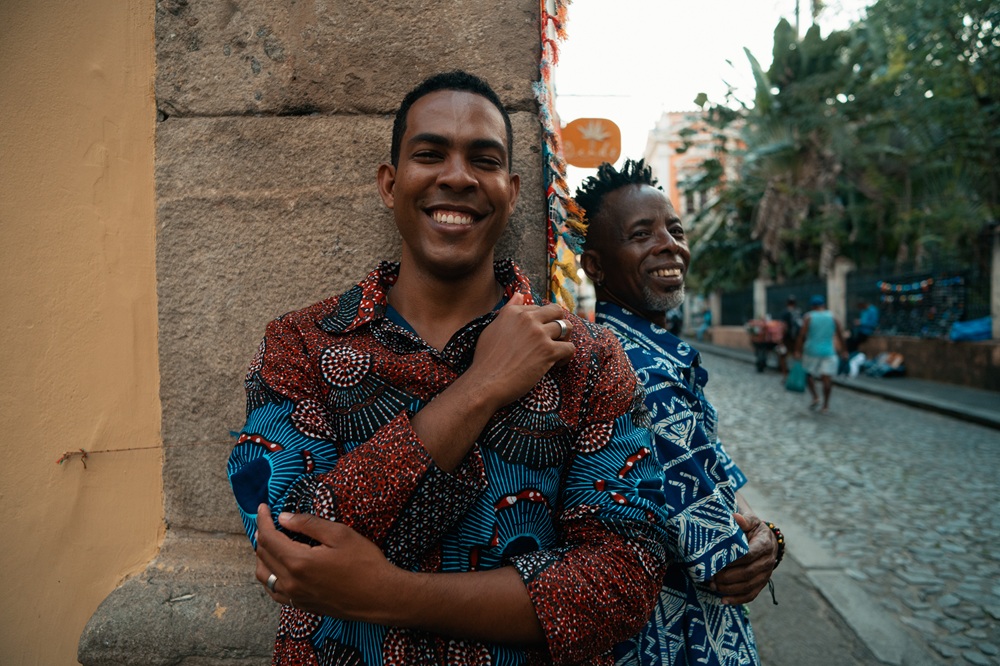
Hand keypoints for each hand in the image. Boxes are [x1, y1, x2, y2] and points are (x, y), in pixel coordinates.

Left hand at [255, 505, 401, 621]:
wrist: (380, 597)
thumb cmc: (365, 563)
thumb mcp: (340, 534)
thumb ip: (308, 524)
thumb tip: (284, 518)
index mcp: (298, 562)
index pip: (268, 537)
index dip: (263, 520)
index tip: (263, 507)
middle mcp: (291, 582)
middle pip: (263, 555)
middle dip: (262, 534)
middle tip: (269, 521)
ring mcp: (295, 596)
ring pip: (264, 576)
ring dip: (263, 556)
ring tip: (272, 542)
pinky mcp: (302, 605)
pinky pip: (274, 591)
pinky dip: (270, 576)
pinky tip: (279, 567)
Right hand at [462, 292, 575, 409]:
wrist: (485, 383)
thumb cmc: (485, 359)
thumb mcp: (492, 328)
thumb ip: (508, 310)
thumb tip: (519, 294)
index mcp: (513, 312)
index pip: (538, 308)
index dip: (540, 322)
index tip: (535, 336)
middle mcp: (528, 319)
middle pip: (556, 311)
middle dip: (558, 322)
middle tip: (553, 338)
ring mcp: (539, 334)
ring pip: (566, 327)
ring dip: (564, 339)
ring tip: (555, 351)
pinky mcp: (548, 351)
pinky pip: (570, 347)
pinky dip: (566, 356)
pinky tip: (556, 364)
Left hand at [709, 512, 776, 603]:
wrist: (766, 540)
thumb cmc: (753, 530)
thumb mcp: (751, 521)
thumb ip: (744, 520)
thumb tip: (735, 517)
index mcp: (764, 545)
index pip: (749, 555)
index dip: (733, 560)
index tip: (718, 561)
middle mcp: (767, 562)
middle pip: (747, 573)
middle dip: (728, 577)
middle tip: (711, 577)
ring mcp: (765, 575)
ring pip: (748, 586)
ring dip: (729, 589)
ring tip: (713, 586)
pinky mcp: (761, 584)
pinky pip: (751, 595)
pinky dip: (737, 599)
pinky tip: (723, 600)